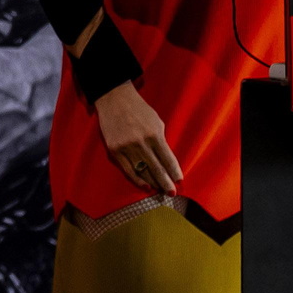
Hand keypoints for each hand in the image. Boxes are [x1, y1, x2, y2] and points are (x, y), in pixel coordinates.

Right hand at [92, 80, 183, 195]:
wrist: (114, 99)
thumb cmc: (139, 110)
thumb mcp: (156, 122)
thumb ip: (161, 141)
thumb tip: (166, 161)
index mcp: (154, 135)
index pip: (167, 159)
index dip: (174, 172)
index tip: (179, 181)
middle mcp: (140, 143)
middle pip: (157, 169)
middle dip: (166, 183)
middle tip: (172, 193)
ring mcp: (126, 147)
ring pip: (142, 172)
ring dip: (153, 183)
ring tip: (160, 191)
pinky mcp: (114, 150)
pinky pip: (128, 169)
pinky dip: (137, 180)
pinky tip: (146, 186)